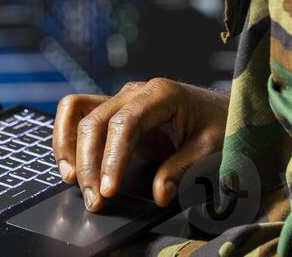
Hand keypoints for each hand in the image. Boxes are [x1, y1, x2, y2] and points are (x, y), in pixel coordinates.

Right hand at [52, 78, 227, 212]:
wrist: (223, 111)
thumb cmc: (219, 125)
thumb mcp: (210, 149)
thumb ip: (183, 169)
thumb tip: (159, 194)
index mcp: (161, 94)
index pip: (124, 123)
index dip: (112, 158)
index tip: (109, 190)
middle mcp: (135, 92)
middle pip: (95, 121)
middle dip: (89, 163)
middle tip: (94, 200)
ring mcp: (122, 100)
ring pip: (79, 114)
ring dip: (69, 148)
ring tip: (72, 181)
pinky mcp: (115, 113)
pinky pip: (80, 116)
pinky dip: (68, 138)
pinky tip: (71, 164)